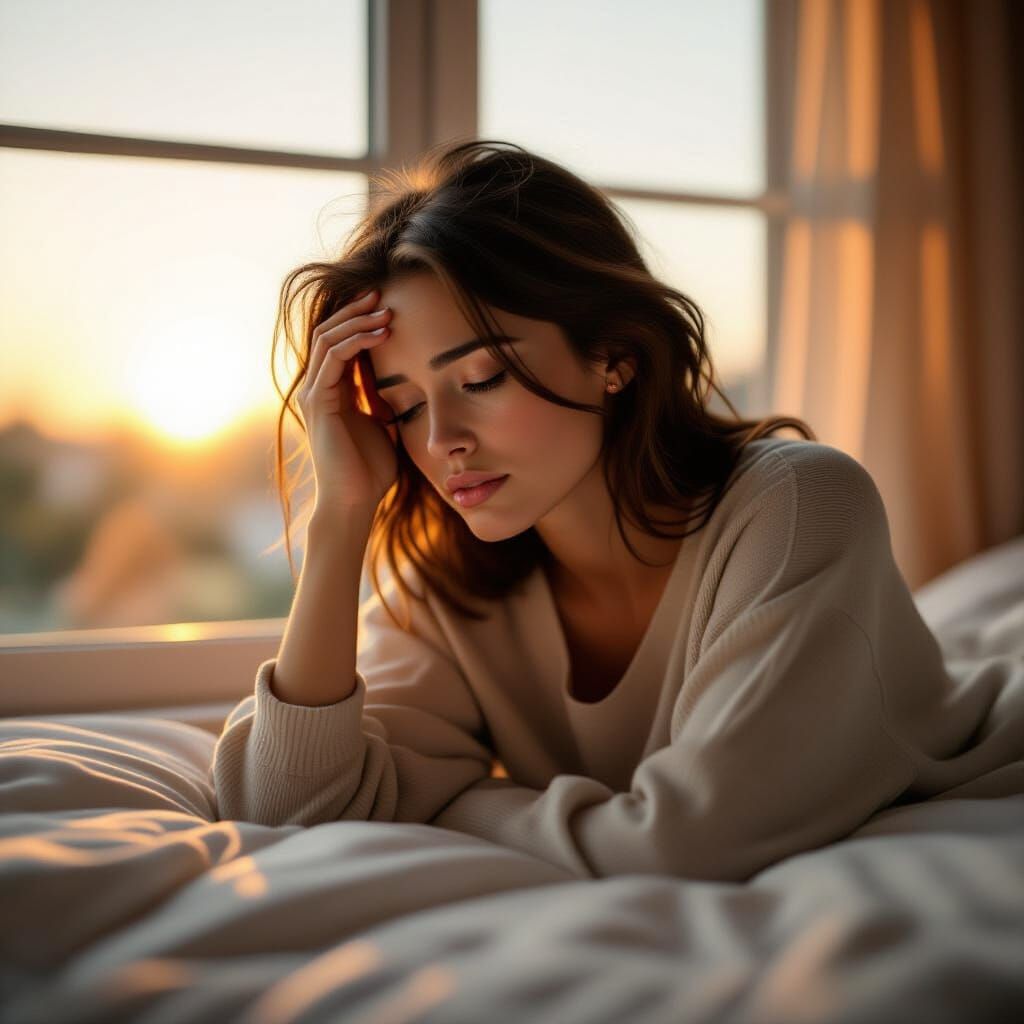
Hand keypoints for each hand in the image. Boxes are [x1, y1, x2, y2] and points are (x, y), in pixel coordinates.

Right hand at [296, 287, 396, 517]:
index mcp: (332, 392)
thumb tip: (401, 381)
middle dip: (355, 311)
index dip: (359, 322)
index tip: (387, 305)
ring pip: (327, 340)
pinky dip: (356, 342)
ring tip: (386, 311)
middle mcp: (317, 389)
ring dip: (357, 322)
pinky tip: (381, 334)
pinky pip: (333, 359)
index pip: (339, 343)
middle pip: (328, 333)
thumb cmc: (370, 471)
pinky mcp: (318, 403)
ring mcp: (314, 394)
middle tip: (382, 293)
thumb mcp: (383, 425)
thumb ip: (382, 400)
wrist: (355, 501)